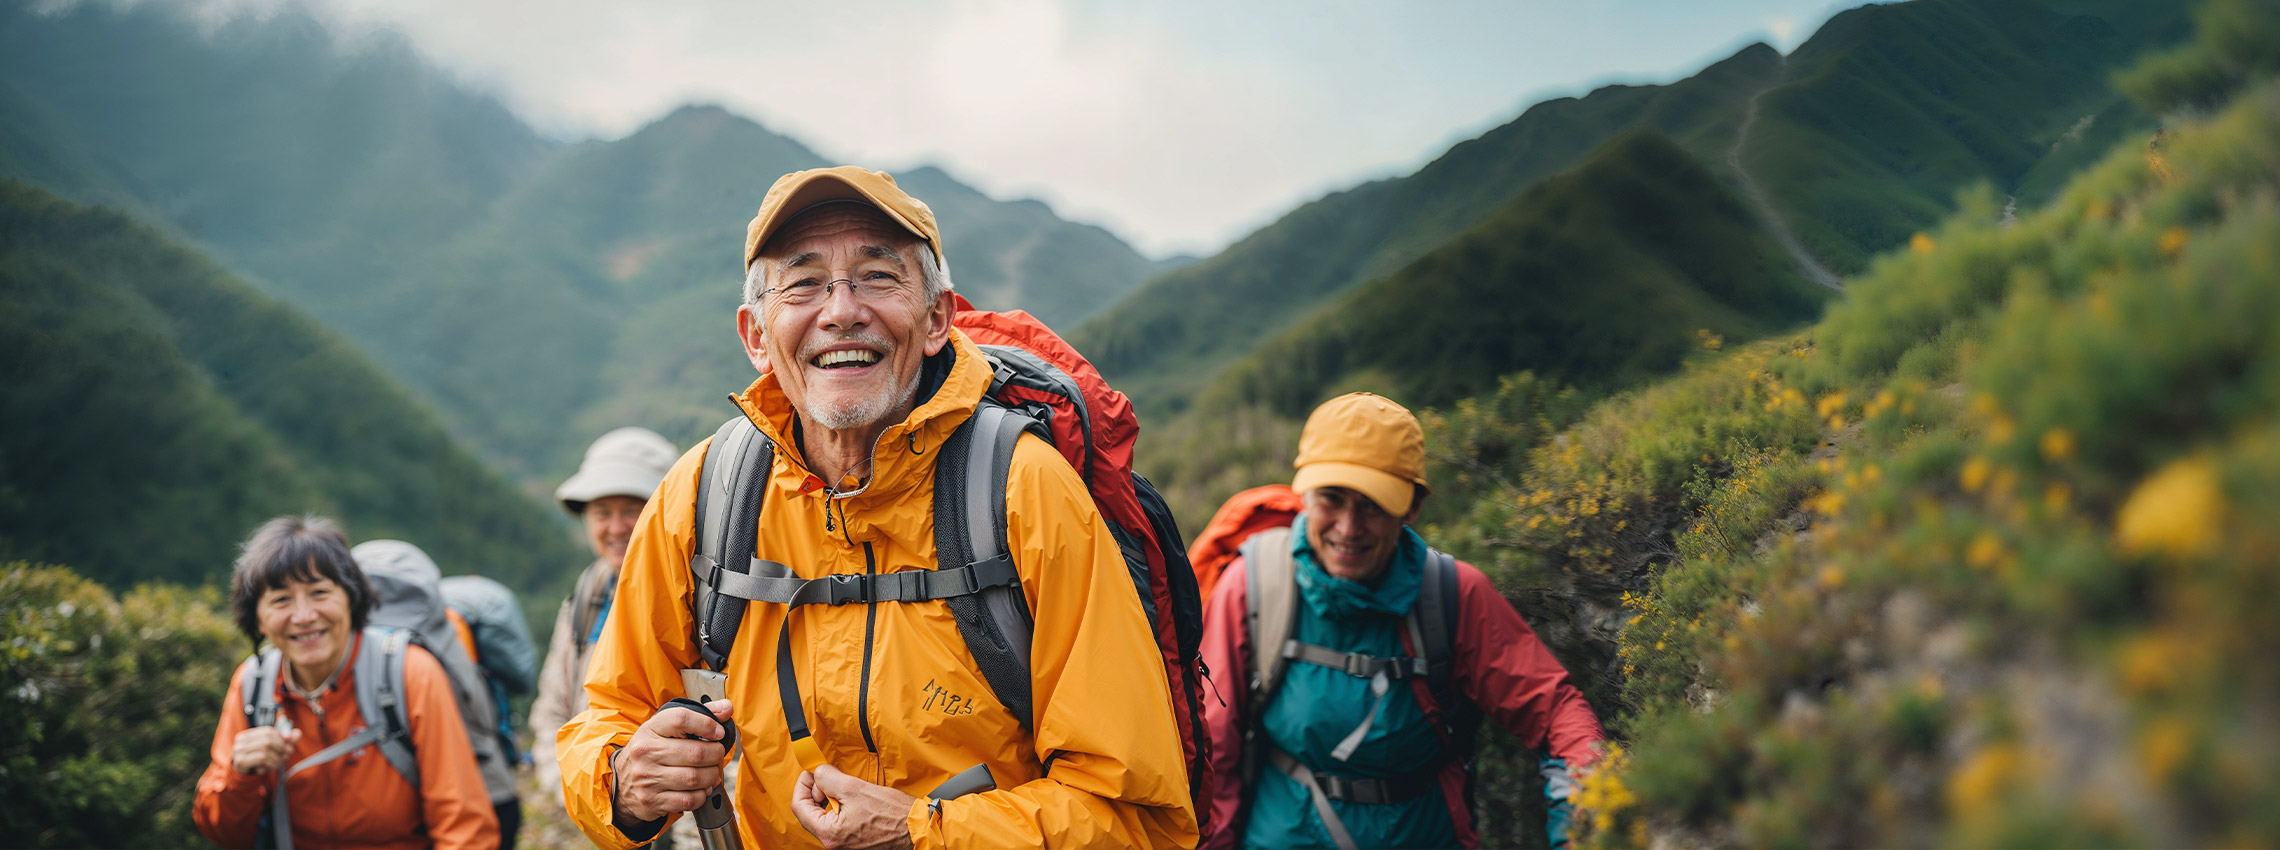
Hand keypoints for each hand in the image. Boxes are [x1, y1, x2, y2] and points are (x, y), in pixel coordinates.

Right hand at [230, 724, 299, 774]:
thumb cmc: (258, 760)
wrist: (242, 775)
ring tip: (278, 762)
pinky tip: (270, 767)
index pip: (269, 731)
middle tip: (288, 754)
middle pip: (268, 740)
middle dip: (281, 747)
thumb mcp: (271, 749)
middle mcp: (241, 741)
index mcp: (247, 734)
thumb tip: (298, 733)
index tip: (290, 743)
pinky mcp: (241, 761)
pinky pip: (262, 758)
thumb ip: (285, 741)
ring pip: (266, 750)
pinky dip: (271, 763)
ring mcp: (239, 751)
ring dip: (277, 758)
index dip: (282, 737)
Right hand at [612, 699, 734, 822]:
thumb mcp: (664, 728)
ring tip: (711, 772)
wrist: (622, 783)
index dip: (706, 724)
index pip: (681, 719)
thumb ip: (698, 715)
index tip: (718, 733)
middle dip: (716, 754)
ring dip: (712, 776)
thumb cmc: (650, 751)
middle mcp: (645, 753)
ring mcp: (647, 779)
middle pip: (696, 753)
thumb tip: (727, 708)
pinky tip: (700, 788)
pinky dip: (702, 795)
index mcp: (650, 730)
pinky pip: (689, 800)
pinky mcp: (652, 801)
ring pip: (695, 778)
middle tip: (717, 754)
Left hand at [792, 764, 915, 849]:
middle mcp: (832, 843)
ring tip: (847, 788)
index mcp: (829, 834)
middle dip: (818, 790)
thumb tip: (816, 773)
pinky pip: (838, 821)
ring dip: (831, 798)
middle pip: (810, 812)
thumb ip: (828, 778)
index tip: (812, 772)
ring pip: (825, 816)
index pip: (799, 807)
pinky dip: (841, 806)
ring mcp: (843, 844)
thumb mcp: (854, 788)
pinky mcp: (853, 841)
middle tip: (831, 777)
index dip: (803, 785)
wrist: (917, 828)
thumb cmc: (892, 813)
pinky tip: (855, 799)